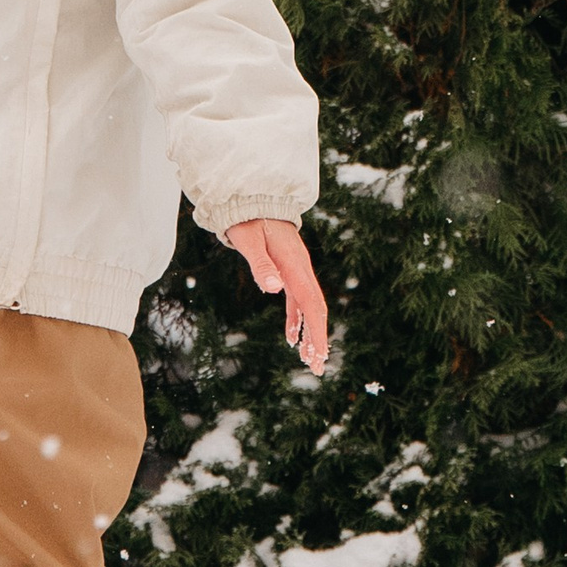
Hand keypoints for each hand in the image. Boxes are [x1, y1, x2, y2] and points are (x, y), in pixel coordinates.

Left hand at [223, 219, 329, 372]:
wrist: (250, 198)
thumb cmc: (246, 219)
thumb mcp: (248, 241)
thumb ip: (260, 264)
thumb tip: (275, 289)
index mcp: (294, 265)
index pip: (311, 304)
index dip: (317, 332)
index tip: (319, 356)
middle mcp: (300, 269)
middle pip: (315, 309)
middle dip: (318, 339)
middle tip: (317, 368)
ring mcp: (295, 270)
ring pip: (308, 307)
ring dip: (309, 333)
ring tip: (308, 360)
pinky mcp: (287, 269)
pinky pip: (297, 299)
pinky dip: (296, 319)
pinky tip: (292, 337)